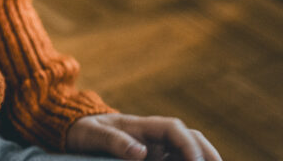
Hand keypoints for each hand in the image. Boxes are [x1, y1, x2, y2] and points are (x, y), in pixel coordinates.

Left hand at [66, 113, 220, 160]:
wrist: (74, 129)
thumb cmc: (84, 129)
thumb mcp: (92, 133)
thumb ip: (114, 140)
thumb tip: (140, 152)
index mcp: (142, 124)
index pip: (175, 129)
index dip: (188, 144)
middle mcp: (155, 134)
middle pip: (191, 139)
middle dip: (208, 153)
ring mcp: (157, 147)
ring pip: (189, 151)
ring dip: (203, 158)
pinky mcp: (154, 158)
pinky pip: (177, 160)